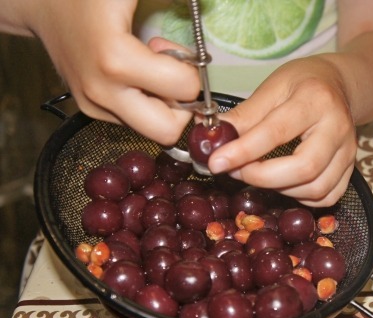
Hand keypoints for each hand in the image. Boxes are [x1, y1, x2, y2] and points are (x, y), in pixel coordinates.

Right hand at [22, 0, 199, 144]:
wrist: (41, 2)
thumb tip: (213, 5)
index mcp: (115, 60)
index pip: (184, 89)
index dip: (191, 71)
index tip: (175, 51)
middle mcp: (102, 92)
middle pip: (167, 131)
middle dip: (181, 105)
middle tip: (171, 74)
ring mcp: (93, 106)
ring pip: (151, 130)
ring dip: (162, 106)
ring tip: (147, 70)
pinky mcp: (90, 110)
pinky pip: (135, 122)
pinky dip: (146, 104)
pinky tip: (134, 76)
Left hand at [212, 56, 357, 207]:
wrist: (338, 84)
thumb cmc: (302, 83)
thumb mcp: (271, 87)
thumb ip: (244, 116)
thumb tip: (211, 139)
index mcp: (315, 99)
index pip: (276, 132)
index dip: (243, 151)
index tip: (217, 162)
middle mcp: (337, 127)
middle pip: (304, 168)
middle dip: (263, 177)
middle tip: (237, 171)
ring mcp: (348, 151)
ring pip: (316, 188)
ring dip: (280, 189)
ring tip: (259, 174)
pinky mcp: (351, 169)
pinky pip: (327, 196)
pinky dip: (301, 197)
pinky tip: (285, 183)